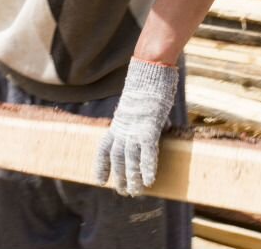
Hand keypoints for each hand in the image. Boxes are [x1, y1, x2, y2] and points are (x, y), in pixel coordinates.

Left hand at [94, 58, 177, 195]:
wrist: (150, 69)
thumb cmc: (147, 84)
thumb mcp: (138, 105)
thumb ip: (143, 119)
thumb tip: (160, 126)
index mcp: (118, 123)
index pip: (104, 148)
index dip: (101, 165)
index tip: (100, 180)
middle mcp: (123, 129)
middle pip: (117, 158)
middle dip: (119, 177)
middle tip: (122, 192)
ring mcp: (135, 129)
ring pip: (130, 160)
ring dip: (132, 178)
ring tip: (134, 192)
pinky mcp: (149, 128)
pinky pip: (147, 153)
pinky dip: (147, 168)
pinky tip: (149, 181)